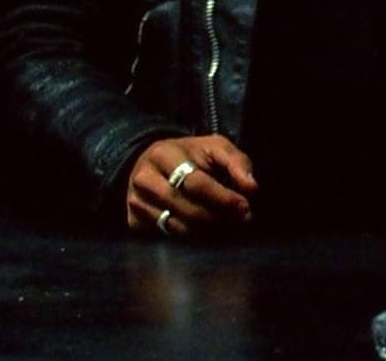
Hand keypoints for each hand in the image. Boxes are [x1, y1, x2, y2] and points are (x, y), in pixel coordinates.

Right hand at [125, 135, 257, 236]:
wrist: (149, 161)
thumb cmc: (189, 155)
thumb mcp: (214, 147)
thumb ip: (236, 162)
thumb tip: (251, 187)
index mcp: (164, 155)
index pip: (196, 183)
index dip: (223, 198)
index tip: (245, 207)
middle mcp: (144, 179)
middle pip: (186, 208)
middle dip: (218, 217)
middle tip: (240, 219)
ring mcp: (135, 202)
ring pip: (177, 227)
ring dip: (207, 230)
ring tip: (224, 223)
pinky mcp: (133, 221)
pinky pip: (166, 237)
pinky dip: (189, 238)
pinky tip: (202, 229)